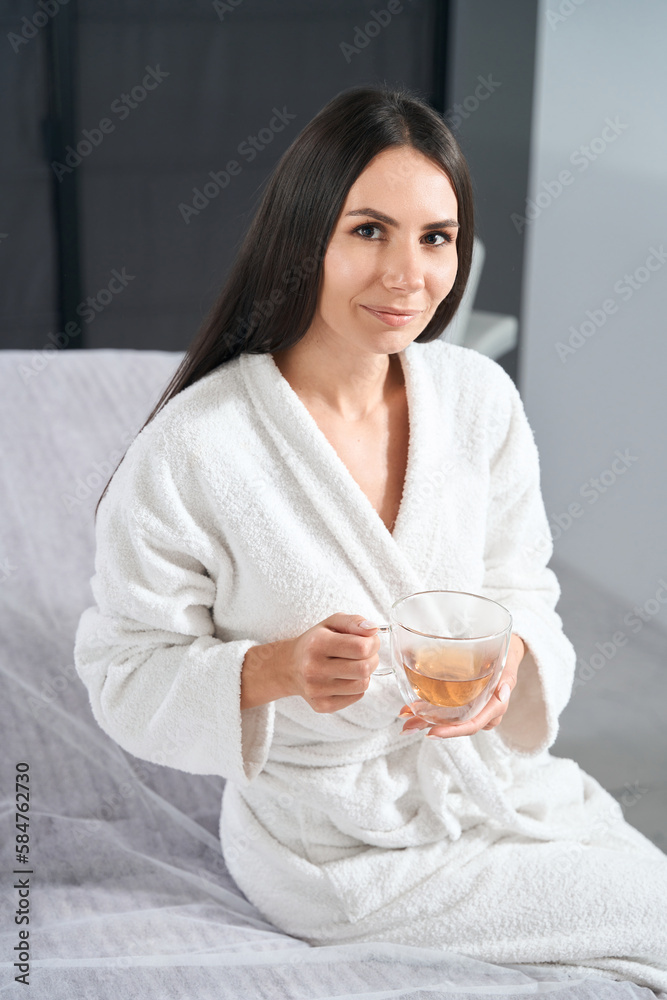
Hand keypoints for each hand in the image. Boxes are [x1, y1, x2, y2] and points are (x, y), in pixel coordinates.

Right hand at [285, 613, 381, 713]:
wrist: (289, 666)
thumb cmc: (316, 641)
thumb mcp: (332, 623)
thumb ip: (355, 621)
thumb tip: (373, 629)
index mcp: (317, 643)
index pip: (361, 647)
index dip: (373, 643)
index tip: (369, 641)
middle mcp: (314, 668)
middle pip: (364, 669)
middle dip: (373, 659)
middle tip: (365, 655)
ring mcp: (316, 690)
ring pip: (362, 685)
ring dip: (365, 674)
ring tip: (353, 666)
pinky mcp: (322, 705)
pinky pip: (357, 697)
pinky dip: (357, 687)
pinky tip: (345, 679)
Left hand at [399, 632, 525, 738]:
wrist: (506, 649)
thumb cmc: (507, 655)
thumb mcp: (508, 662)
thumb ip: (507, 678)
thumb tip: (503, 692)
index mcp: (495, 706)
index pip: (472, 724)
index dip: (452, 731)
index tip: (433, 733)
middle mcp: (483, 712)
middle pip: (455, 726)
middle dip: (430, 726)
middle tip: (408, 725)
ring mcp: (472, 708)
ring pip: (448, 720)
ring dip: (425, 719)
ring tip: (405, 716)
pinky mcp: (463, 701)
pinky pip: (446, 709)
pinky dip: (428, 709)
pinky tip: (411, 707)